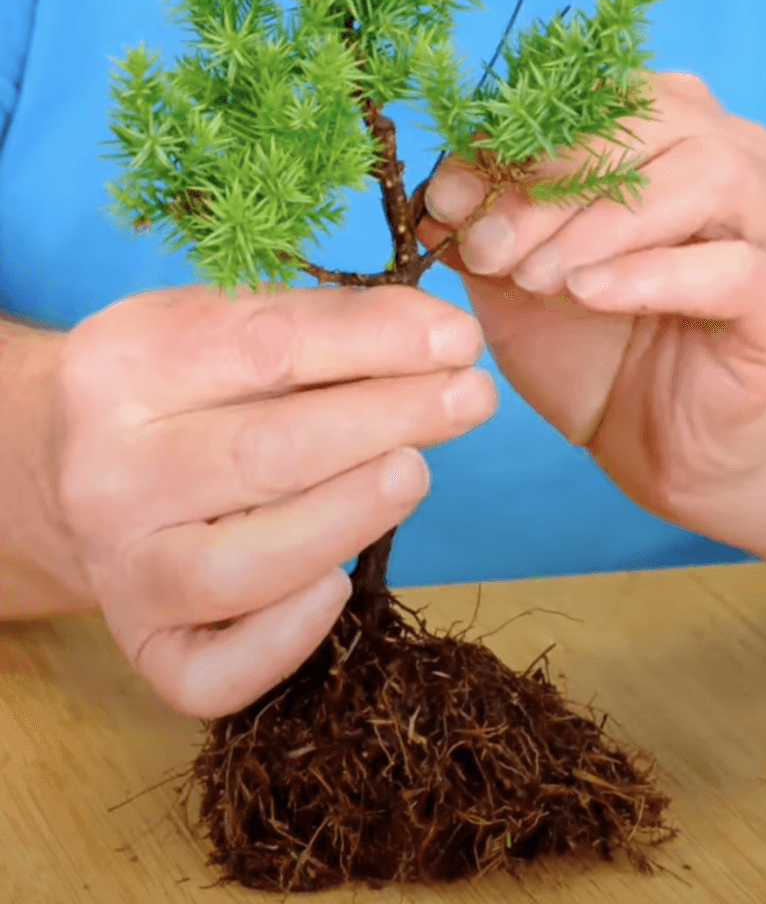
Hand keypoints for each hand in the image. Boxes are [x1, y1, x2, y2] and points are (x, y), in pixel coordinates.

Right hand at [56, 283, 495, 716]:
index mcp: (119, 367)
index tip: (458, 340)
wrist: (61, 466)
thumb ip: (314, 324)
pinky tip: (338, 589)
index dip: (375, 342)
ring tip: (417, 471)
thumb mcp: (213, 324)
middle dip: (386, 421)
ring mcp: (119, 570)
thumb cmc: (171, 387)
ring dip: (348, 519)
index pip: (266, 347)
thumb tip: (440, 337)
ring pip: (239, 567)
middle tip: (471, 398)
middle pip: (263, 454)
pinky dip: (284, 640)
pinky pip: (210, 674)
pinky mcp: (140, 645)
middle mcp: (106, 474)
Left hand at [417, 73, 765, 560]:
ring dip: (604, 222)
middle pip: (650, 122)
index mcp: (667, 133)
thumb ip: (486, 231)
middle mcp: (733, 158)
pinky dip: (650, 273)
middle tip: (488, 245)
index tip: (447, 193)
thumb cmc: (598, 349)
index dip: (513, 138)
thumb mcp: (520, 284)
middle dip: (551, 182)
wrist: (667, 445)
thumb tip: (437, 195)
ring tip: (537, 275)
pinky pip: (732, 268)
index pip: (595, 97)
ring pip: (706, 175)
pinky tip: (589, 294)